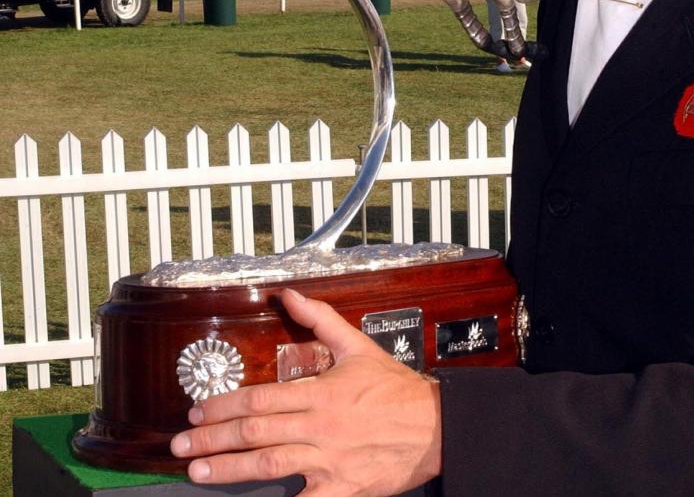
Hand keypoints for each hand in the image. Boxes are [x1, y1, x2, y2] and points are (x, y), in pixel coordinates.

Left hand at [170, 289, 441, 495]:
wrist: (434, 426)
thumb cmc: (394, 386)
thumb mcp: (358, 345)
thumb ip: (319, 320)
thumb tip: (287, 294)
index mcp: (321, 392)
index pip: (261, 398)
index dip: (225, 405)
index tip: (199, 410)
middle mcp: (319, 427)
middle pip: (256, 432)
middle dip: (213, 438)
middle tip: (181, 443)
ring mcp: (329, 462)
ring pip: (269, 465)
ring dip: (228, 469)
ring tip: (197, 472)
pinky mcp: (342, 491)